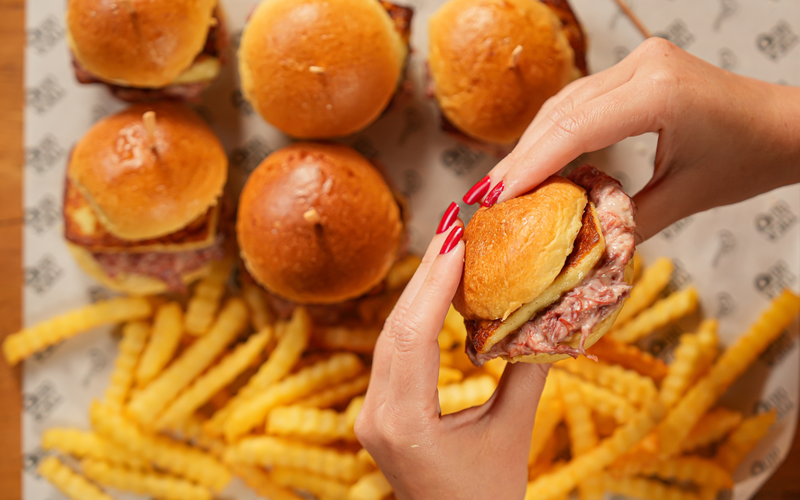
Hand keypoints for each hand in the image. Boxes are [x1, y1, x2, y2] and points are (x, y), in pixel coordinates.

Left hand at [355, 214, 548, 499]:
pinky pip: (392, 353)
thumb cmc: (489, 499)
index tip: (458, 238)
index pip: (412, 334)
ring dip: (418, 292)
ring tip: (449, 249)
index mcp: (404, 422)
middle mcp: (375, 414)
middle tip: (453, 226)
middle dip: (424, 274)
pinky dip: (414, 319)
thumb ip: (527, 374)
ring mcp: (371, 415)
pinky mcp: (377, 414)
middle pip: (395, 327)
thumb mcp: (512, 435)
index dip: (434, 281)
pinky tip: (434, 294)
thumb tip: (548, 319)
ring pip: (390, 337)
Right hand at [476, 38, 799, 241]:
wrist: (789, 125)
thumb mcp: (687, 198)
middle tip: (484, 199)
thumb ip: (627, 221)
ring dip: (533, 146)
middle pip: (561, 112)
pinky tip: (536, 162)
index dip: (529, 165)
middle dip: (521, 158)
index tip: (494, 200)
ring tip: (501, 187)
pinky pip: (581, 101)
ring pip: (565, 104)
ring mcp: (639, 61)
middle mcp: (644, 66)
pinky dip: (555, 133)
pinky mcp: (637, 69)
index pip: (574, 128)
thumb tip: (577, 246)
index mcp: (660, 92)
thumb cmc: (750, 159)